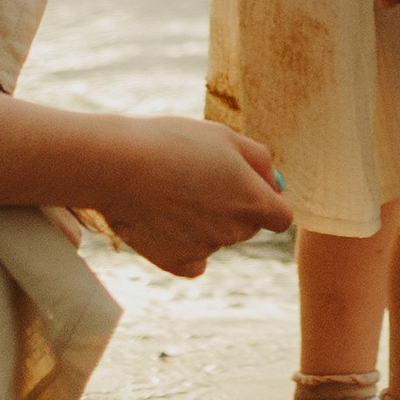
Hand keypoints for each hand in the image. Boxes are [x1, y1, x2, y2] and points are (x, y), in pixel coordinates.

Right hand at [83, 117, 293, 279]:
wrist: (118, 165)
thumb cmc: (173, 143)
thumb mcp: (225, 137)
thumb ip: (259, 161)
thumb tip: (274, 184)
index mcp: (253, 201)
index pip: (281, 217)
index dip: (267, 201)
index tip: (247, 187)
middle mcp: (234, 231)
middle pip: (247, 226)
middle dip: (233, 207)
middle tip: (198, 179)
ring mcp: (206, 249)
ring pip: (216, 238)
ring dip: (204, 221)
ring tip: (171, 190)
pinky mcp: (176, 262)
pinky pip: (192, 260)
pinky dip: (184, 245)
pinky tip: (166, 222)